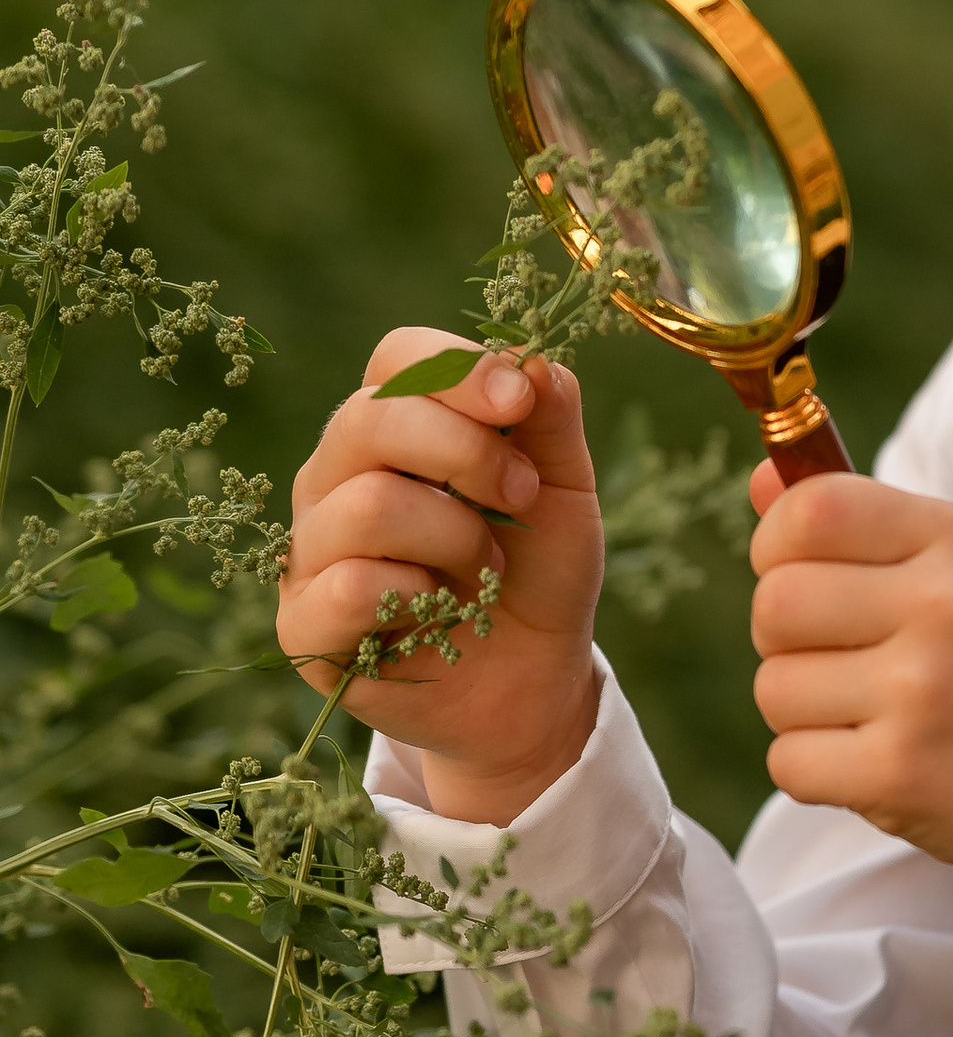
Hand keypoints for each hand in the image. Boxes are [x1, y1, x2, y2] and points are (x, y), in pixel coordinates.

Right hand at [278, 330, 603, 821]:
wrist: (532, 680)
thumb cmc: (537, 570)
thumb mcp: (564, 488)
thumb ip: (550, 417)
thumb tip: (533, 356)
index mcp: (394, 426)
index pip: (396, 358)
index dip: (456, 367)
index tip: (521, 400)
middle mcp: (336, 473)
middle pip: (371, 417)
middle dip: (468, 452)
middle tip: (522, 496)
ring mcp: (311, 546)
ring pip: (367, 505)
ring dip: (455, 536)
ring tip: (486, 569)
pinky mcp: (304, 621)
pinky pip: (348, 585)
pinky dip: (417, 596)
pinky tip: (439, 611)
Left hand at [747, 464, 952, 890]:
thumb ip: (866, 519)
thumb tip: (760, 481)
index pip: (813, 510)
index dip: (777, 542)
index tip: (799, 570)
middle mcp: (945, 607)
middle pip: (776, 602)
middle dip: (786, 637)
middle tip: (842, 657)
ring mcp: (922, 692)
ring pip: (773, 687)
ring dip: (804, 710)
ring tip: (873, 714)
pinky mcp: (900, 773)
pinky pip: (787, 761)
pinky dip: (816, 770)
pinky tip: (877, 762)